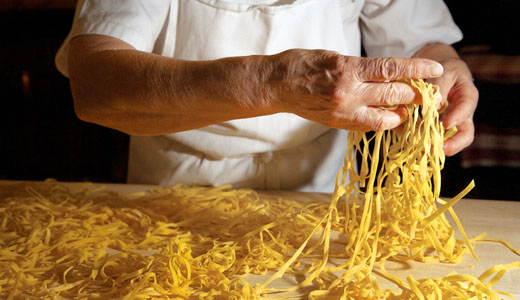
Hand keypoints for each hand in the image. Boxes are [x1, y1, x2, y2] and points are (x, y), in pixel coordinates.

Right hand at [266, 49, 443, 131]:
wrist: (276, 86)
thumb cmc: (303, 65)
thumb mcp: (335, 57)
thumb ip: (362, 68)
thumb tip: (389, 75)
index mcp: (348, 70)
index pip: (392, 69)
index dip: (417, 70)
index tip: (436, 70)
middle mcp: (348, 94)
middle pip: (394, 94)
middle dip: (415, 94)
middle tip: (428, 93)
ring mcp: (343, 112)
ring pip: (385, 117)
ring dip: (401, 112)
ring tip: (409, 107)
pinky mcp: (337, 124)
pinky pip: (369, 126)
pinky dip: (382, 121)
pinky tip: (388, 116)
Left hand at [427, 58, 477, 155]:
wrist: (439, 74)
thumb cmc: (442, 71)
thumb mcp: (441, 72)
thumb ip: (437, 87)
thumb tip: (434, 105)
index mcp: (467, 96)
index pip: (466, 108)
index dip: (456, 118)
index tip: (444, 124)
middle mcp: (462, 115)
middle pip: (465, 135)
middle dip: (451, 145)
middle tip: (434, 149)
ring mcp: (452, 126)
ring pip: (451, 143)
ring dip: (437, 149)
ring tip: (422, 151)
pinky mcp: (439, 131)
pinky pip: (435, 142)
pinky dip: (424, 145)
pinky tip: (412, 146)